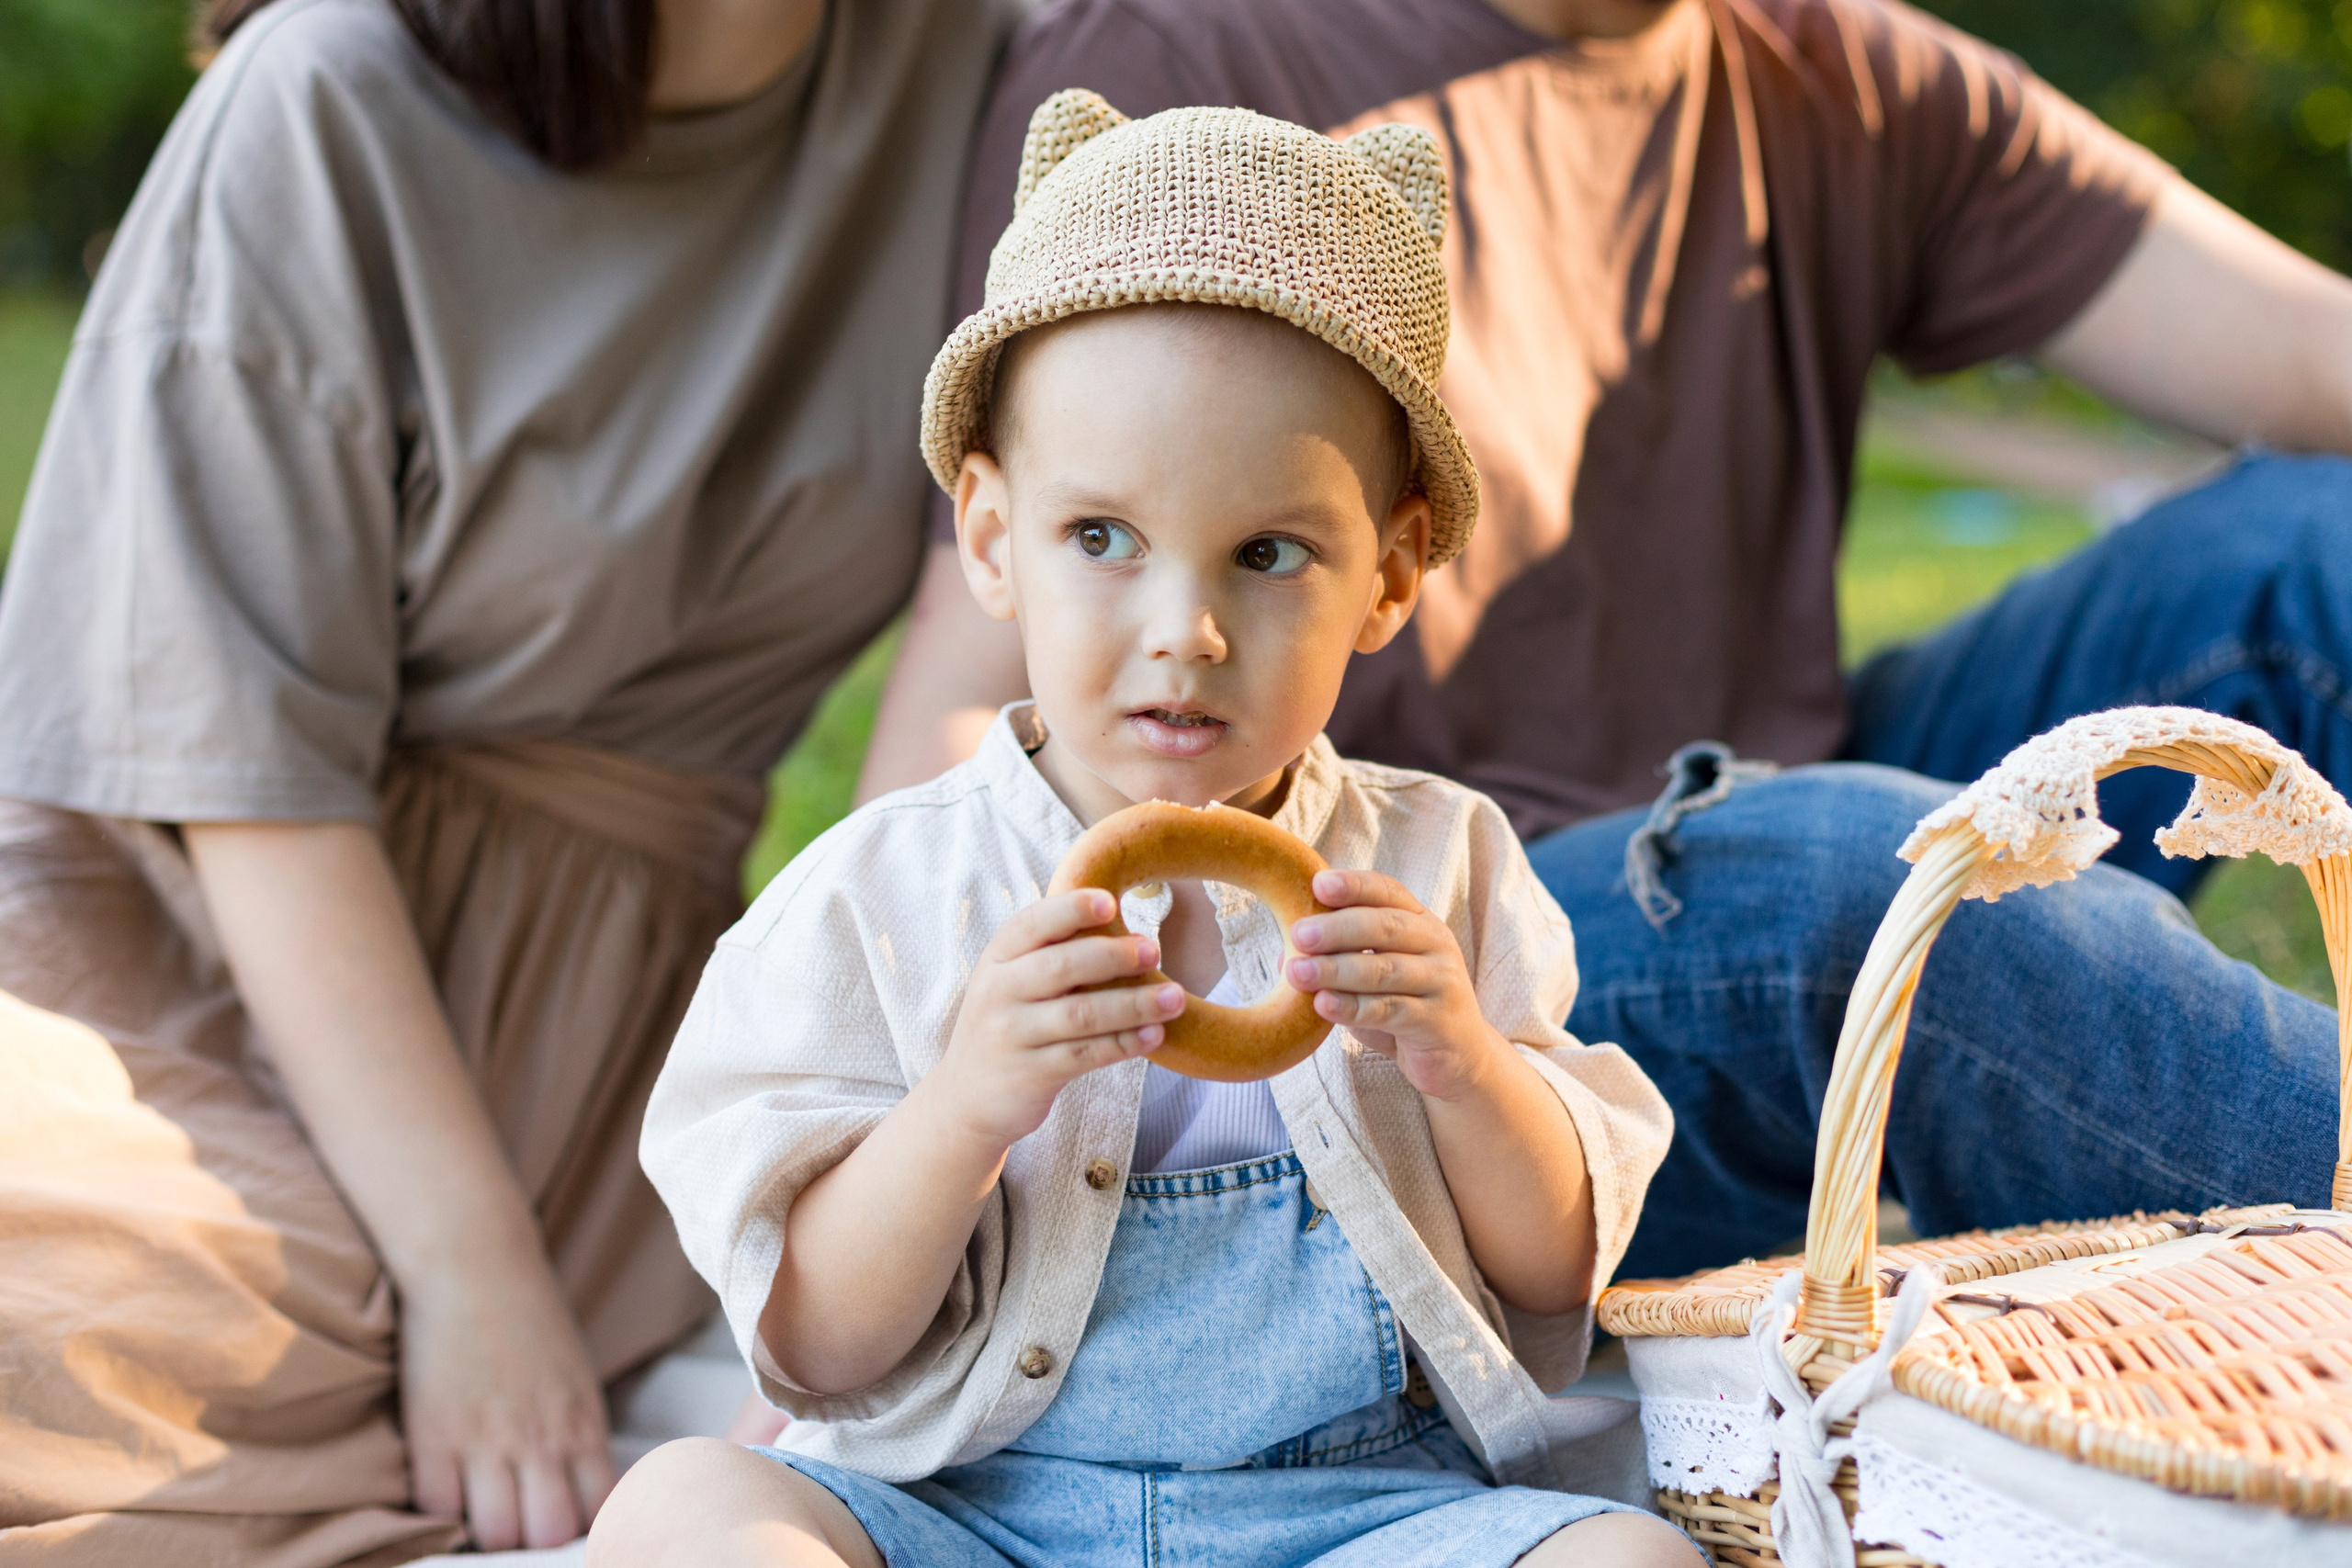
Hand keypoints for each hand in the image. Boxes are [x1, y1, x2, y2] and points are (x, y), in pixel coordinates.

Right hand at [400, 1255, 616, 1550]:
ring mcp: (486, 1440)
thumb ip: (579, 1432)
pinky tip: (445, 1493)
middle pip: (550, 1533)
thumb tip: (581, 1487)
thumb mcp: (576, 1376)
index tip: (570, 1530)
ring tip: (483, 1513)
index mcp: (583, 1423)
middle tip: (523, 1527)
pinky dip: (439, 1513)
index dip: (587, 1532)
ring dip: (489, 1533)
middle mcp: (540, 1439)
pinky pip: (436, 1507)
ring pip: (496, 1532)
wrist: (474, 1261)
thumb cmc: (529, 1313)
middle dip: (538, 1541)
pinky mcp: (433, 1434)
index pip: (600, 1509)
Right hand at [936, 888, 1183, 1146]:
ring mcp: (1011, 1035)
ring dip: (1133, 1005)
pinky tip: (1154, 1035)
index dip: (1070, 909)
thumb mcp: (1012, 982)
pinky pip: (1085, 1055)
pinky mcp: (1030, 1074)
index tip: (1110, 902)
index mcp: (997, 958)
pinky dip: (1124, 1044)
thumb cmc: (1008, 1025)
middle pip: (1061, 967)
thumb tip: (1128, 931)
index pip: (1031, 924)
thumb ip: (1052, 955)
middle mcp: (999, 992)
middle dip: (1113, 956)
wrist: (966, 1099)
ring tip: (1175, 998)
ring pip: (1080, 1015)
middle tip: (1155, 951)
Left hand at [1285, 869, 1510, 1100]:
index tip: (1318, 884)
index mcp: (1420, 921)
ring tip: (1296, 973)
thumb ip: (1338, 961)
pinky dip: (1353, 1007)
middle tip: (1298, 934)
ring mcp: (1442, 982)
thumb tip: (1286, 955)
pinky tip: (1323, 1005)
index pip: (1387, 891)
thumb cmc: (1405, 1008)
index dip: (1354, 885)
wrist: (1458, 1058)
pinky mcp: (1438, 1021)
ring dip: (1336, 970)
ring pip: (1385, 970)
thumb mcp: (1373, 979)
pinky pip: (1390, 1011)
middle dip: (1337, 928)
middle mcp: (1436, 944)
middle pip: (1385, 927)